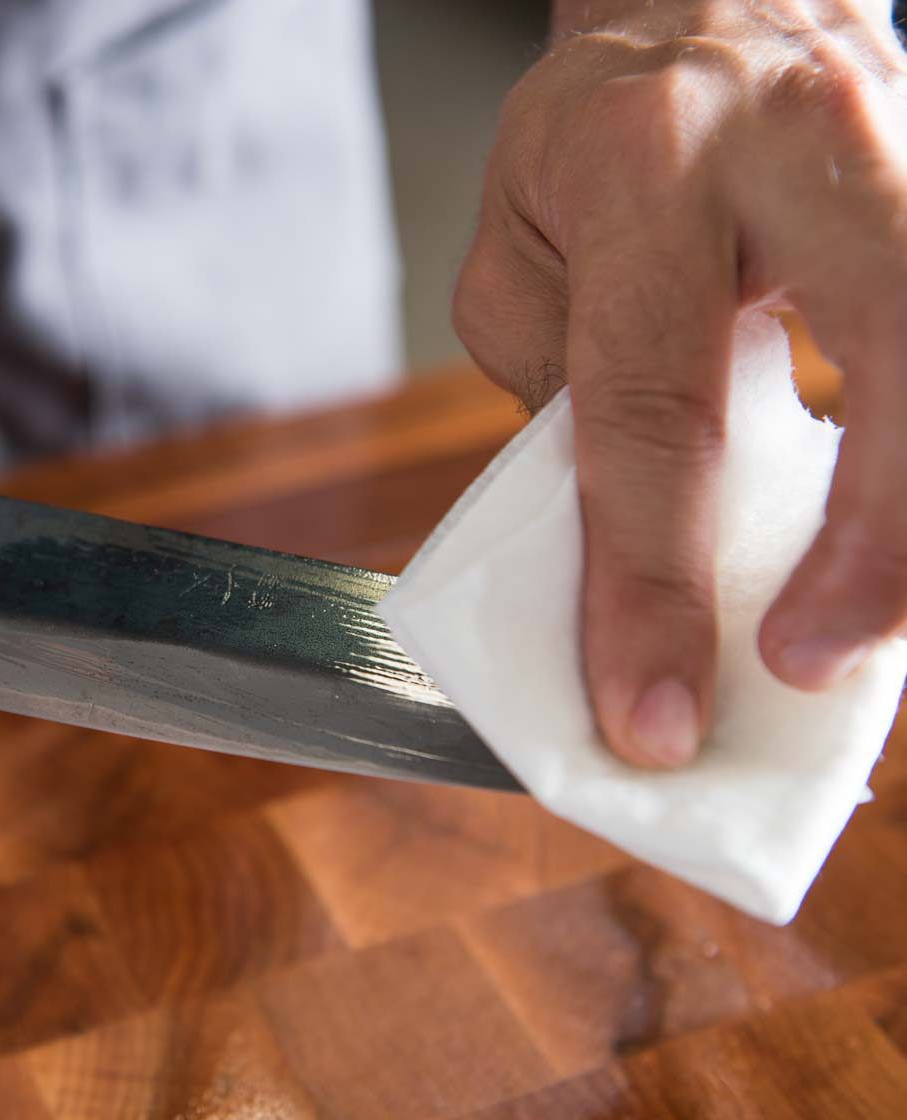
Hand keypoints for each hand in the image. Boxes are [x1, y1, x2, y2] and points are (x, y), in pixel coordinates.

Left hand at [452, 0, 906, 766]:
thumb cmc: (594, 138)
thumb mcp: (517, 255)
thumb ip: (554, 395)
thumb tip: (609, 552)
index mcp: (648, 172)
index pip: (651, 416)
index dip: (651, 586)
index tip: (651, 715)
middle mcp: (802, 149)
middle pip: (898, 362)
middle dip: (878, 548)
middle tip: (811, 662)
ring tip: (867, 621)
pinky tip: (894, 529)